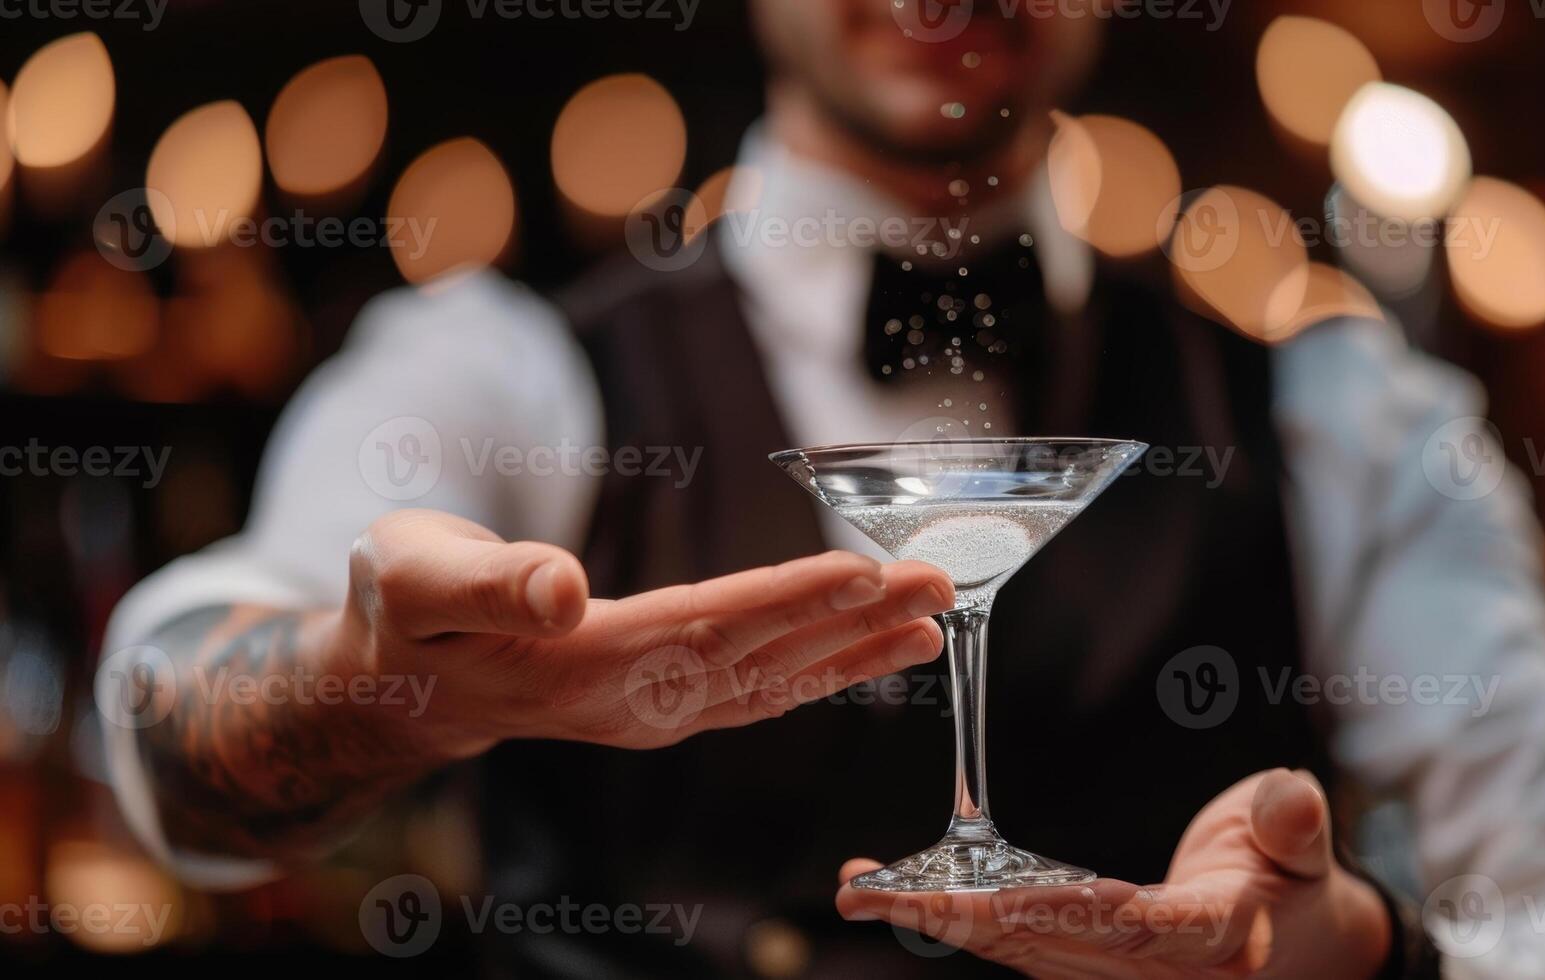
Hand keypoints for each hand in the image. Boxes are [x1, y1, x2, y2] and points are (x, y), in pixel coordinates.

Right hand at [340, 509, 954, 754]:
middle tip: (941, 584)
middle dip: (855, 621)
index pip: (705, 624)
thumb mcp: (414, 576)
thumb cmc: (401, 612)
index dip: (788, 599)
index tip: (867, 574)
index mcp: (578, 664)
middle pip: (761, 656)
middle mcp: (630, 700)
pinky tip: (866, 654)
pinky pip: (755, 691)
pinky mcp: (660, 707)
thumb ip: (488, 584)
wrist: (393, 684)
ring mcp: (650, 713)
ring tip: (929, 622)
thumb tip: (564, 590)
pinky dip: (818, 671)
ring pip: (770, 681)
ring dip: (854, 651)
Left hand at [835, 769, 1390, 978]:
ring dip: (933, 920)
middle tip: (882, 893)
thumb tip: (1290, 800)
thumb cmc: (1285, 878)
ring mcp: (1110, 972)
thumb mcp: (1300, 848)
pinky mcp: (1078, 961)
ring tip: (861, 890)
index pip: (1136, 927)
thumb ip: (1293, 829)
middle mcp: (1151, 968)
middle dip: (961, 919)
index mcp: (1212, 938)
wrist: (1282, 934)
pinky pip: (1007, 941)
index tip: (1003, 894)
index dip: (1070, 912)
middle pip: (1048, 946)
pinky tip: (888, 891)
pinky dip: (947, 916)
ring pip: (1013, 949)